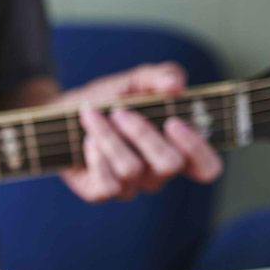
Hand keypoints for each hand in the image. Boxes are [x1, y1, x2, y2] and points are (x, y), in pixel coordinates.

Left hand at [56, 62, 222, 202]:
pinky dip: (96, 157)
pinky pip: (108, 186)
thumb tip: (176, 85)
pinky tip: (87, 140)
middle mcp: (156, 173)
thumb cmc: (107, 98)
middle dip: (143, 133)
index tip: (174, 122)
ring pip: (132, 170)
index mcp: (176, 149)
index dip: (198, 150)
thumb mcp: (135, 81)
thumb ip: (160, 76)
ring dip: (110, 137)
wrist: (62, 111)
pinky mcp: (100, 193)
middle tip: (119, 111)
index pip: (207, 168)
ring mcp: (129, 187)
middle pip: (169, 165)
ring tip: (92, 115)